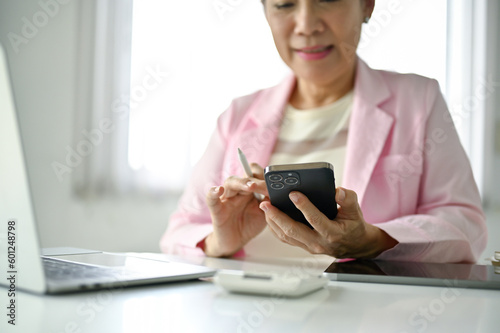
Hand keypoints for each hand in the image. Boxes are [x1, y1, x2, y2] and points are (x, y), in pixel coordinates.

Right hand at [203, 163, 268, 256]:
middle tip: (264, 185)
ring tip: (250, 186)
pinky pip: (211, 199)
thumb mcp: (264, 213)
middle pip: (245, 176)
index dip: (264, 177)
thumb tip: (278, 192)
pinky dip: (213, 192)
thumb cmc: (250, 224)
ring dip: (241, 182)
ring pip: (230, 182)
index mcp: (250, 190)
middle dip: (255, 179)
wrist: (236, 241)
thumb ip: (269, 203)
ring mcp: (227, 198)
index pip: (256, 175)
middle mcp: (238, 190)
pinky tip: (218, 190)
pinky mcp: (217, 209)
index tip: (275, 183)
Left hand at [259, 187, 397, 258]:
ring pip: (286, 236)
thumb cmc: (353, 226)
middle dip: (278, 216)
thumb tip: (338, 191)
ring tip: (265, 206)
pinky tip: (269, 216)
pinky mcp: (303, 246)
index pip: (315, 219)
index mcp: (332, 233)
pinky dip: (275, 227)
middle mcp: (319, 242)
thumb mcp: (356, 211)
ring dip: (273, 221)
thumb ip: (348, 199)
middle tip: (266, 202)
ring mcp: (309, 246)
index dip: (304, 206)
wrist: (355, 245)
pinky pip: (286, 238)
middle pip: (293, 230)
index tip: (293, 193)